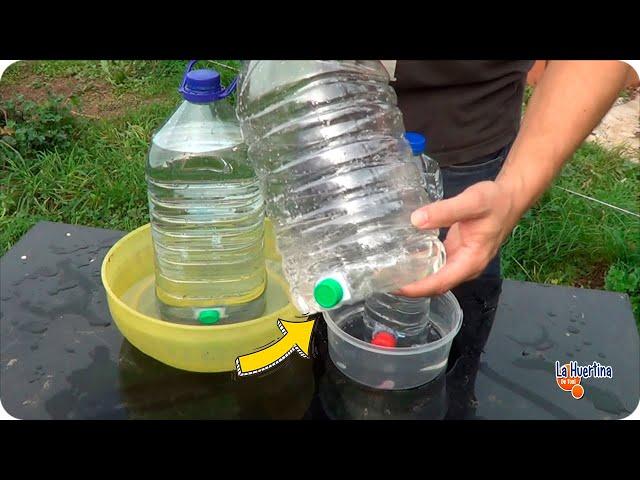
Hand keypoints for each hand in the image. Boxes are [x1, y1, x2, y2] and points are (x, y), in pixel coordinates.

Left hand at [397, 181, 516, 296]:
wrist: (509, 198)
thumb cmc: (495, 201)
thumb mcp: (472, 201)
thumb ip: (445, 211)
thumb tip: (416, 220)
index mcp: (471, 261)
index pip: (440, 283)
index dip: (416, 288)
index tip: (394, 286)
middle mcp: (465, 267)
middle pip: (435, 285)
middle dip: (410, 286)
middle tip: (383, 280)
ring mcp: (460, 261)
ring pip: (434, 276)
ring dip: (413, 277)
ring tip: (387, 271)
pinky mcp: (455, 253)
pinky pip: (436, 264)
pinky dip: (420, 264)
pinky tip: (402, 257)